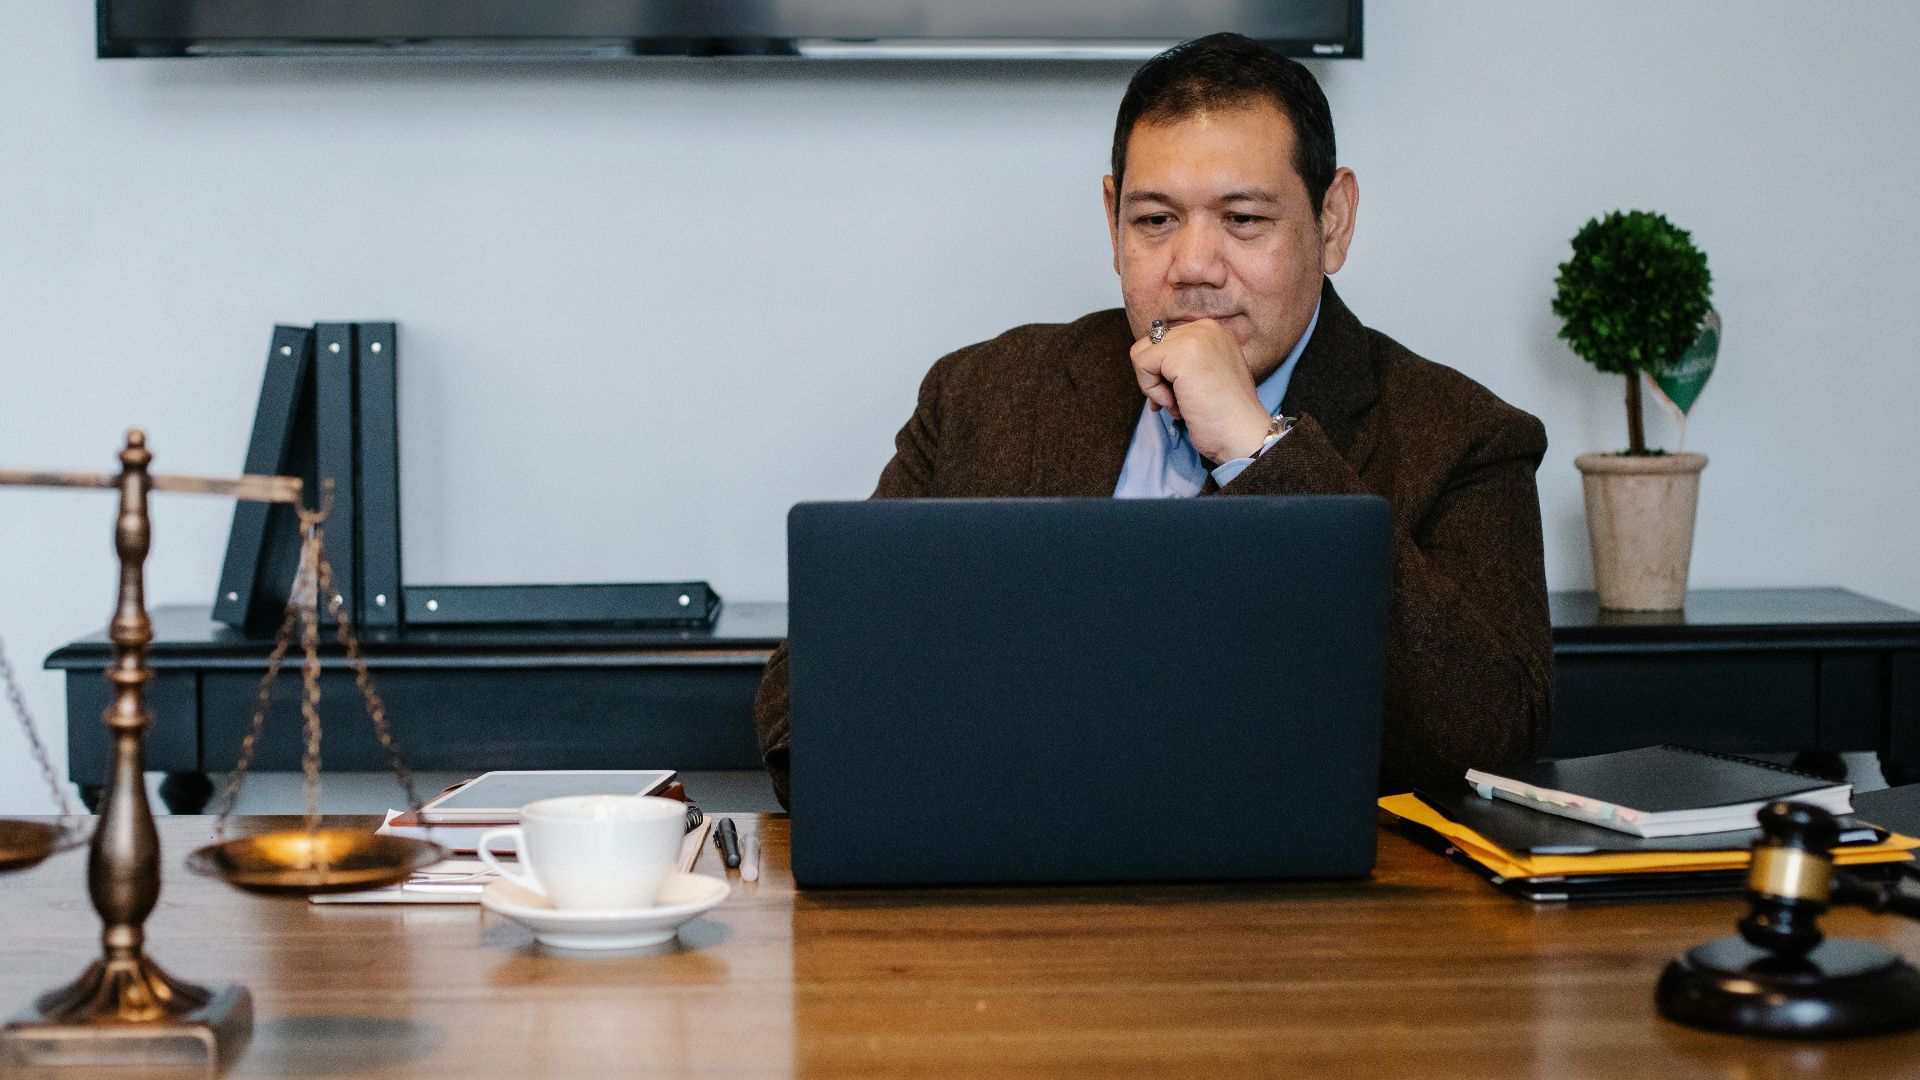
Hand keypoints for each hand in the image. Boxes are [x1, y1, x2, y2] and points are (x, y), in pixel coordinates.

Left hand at [1130, 319, 1274, 463]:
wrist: (1243, 434)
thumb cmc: (1224, 415)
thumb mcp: (1205, 375)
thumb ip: (1181, 363)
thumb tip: (1148, 365)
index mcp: (1212, 331)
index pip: (1165, 342)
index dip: (1163, 372)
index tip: (1178, 395)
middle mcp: (1205, 327)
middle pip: (1150, 345)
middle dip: (1156, 378)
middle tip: (1177, 402)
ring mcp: (1194, 337)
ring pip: (1142, 353)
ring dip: (1153, 385)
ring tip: (1179, 403)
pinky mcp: (1181, 353)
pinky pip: (1141, 364)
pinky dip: (1151, 390)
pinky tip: (1176, 404)